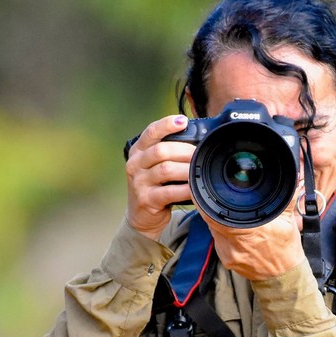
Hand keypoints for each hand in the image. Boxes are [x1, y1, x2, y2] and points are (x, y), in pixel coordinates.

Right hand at [124, 115, 194, 240]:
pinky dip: (185, 189)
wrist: (142, 216)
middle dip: (184, 151)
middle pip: (161, 150)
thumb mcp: (155, 165)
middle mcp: (135, 164)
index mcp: (138, 151)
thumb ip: (169, 151)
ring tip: (200, 170)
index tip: (182, 121)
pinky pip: (169, 192)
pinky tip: (194, 188)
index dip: (166, 124)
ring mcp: (139, 182)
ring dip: (187, 169)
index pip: (150, 132)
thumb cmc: (155, 185)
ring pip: (166, 170)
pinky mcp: (146, 200)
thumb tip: (198, 138)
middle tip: (200, 154)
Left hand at [200, 199, 305, 281]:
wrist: (284, 278)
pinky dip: (222, 233)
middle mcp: (235, 244)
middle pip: (211, 221)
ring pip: (213, 231)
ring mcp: (229, 255)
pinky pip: (218, 242)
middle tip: (216, 198)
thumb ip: (286, 198)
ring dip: (218, 221)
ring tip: (228, 215)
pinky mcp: (227, 261)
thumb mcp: (288, 221)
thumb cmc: (286, 249)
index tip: (204, 190)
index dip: (206, 201)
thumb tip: (292, 178)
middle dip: (212, 208)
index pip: (216, 214)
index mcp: (250, 231)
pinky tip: (232, 231)